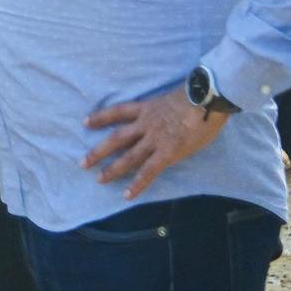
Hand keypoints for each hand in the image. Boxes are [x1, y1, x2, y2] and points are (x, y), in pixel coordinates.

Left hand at [83, 88, 229, 198]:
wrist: (207, 98)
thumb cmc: (198, 94)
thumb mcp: (172, 97)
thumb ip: (165, 108)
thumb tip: (168, 116)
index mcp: (147, 107)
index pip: (118, 112)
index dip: (101, 117)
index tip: (85, 122)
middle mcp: (146, 124)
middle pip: (116, 138)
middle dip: (99, 151)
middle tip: (82, 163)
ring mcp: (155, 139)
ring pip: (128, 156)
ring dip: (113, 169)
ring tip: (99, 180)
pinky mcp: (167, 153)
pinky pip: (149, 171)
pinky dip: (137, 184)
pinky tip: (127, 195)